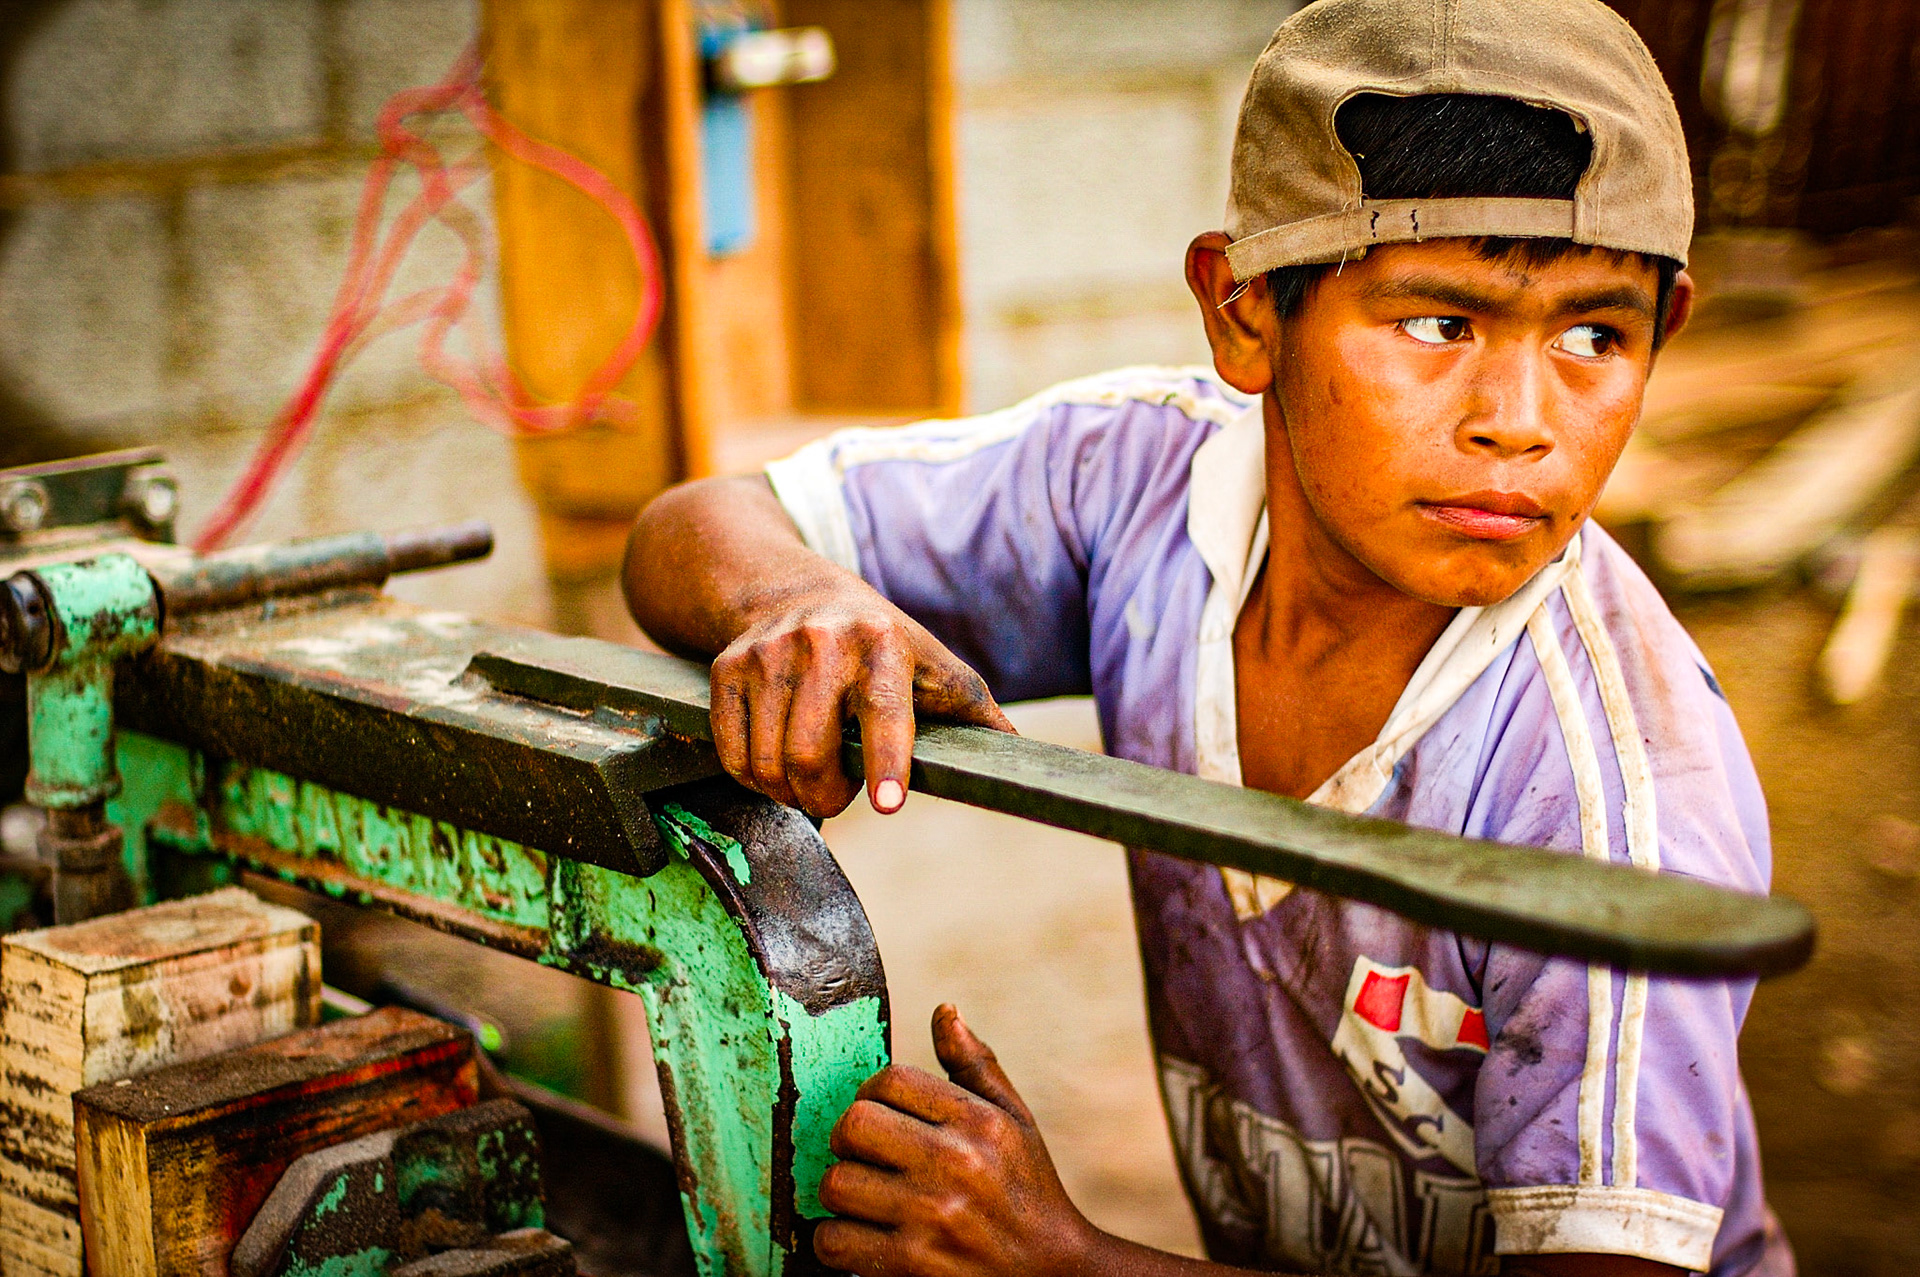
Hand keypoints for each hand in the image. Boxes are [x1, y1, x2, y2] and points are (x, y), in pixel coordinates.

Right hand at [710, 586, 1012, 817]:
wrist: (791, 590)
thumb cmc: (877, 641)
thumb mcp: (929, 660)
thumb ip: (969, 707)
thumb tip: (1018, 752)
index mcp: (882, 643)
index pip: (884, 711)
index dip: (887, 761)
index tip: (889, 803)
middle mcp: (820, 642)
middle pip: (810, 753)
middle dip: (826, 796)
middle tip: (838, 796)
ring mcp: (767, 655)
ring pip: (768, 762)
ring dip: (790, 792)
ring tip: (810, 779)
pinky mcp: (726, 668)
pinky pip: (733, 754)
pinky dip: (753, 778)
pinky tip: (775, 765)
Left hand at [815, 1005, 1099, 1276]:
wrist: (1053, 1273)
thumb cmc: (1028, 1190)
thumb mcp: (1016, 1121)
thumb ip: (976, 1066)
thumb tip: (944, 1010)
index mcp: (979, 1122)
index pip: (890, 1081)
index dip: (873, 1093)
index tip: (883, 1114)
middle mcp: (956, 1165)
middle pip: (853, 1125)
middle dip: (848, 1139)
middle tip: (864, 1153)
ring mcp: (932, 1217)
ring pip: (835, 1184)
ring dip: (841, 1192)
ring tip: (865, 1196)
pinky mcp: (911, 1266)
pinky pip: (834, 1242)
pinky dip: (836, 1241)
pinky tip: (863, 1235)